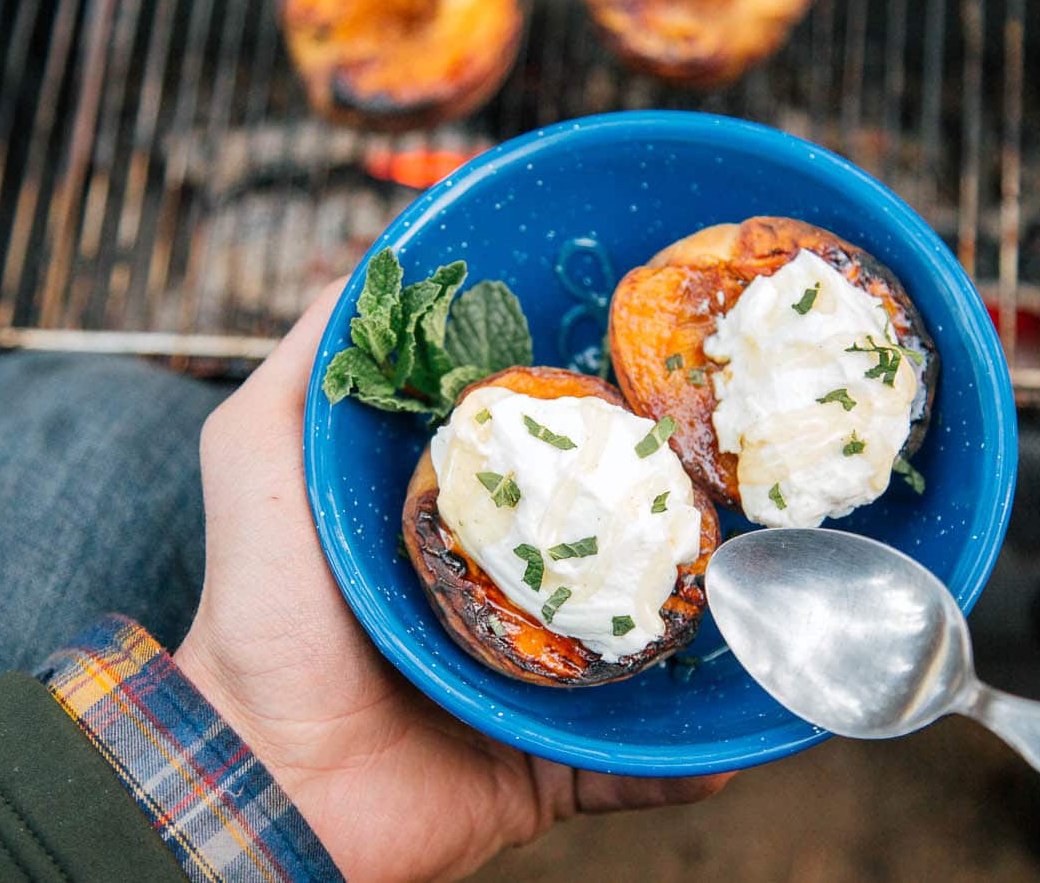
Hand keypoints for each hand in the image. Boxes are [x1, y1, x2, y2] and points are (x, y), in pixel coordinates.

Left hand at [174, 280, 733, 881]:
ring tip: (780, 593)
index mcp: (456, 521)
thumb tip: (373, 262)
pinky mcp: (549, 763)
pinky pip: (638, 764)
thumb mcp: (259, 453)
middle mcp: (505, 593)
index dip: (604, 412)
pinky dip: (691, 764)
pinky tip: (741, 737)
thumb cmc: (262, 610)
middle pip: (609, 543)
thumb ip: (308, 365)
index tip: (675, 367)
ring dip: (708, 633)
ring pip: (643, 650)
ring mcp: (535, 680)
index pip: (547, 453)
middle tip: (755, 477)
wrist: (270, 778)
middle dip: (678, 517)